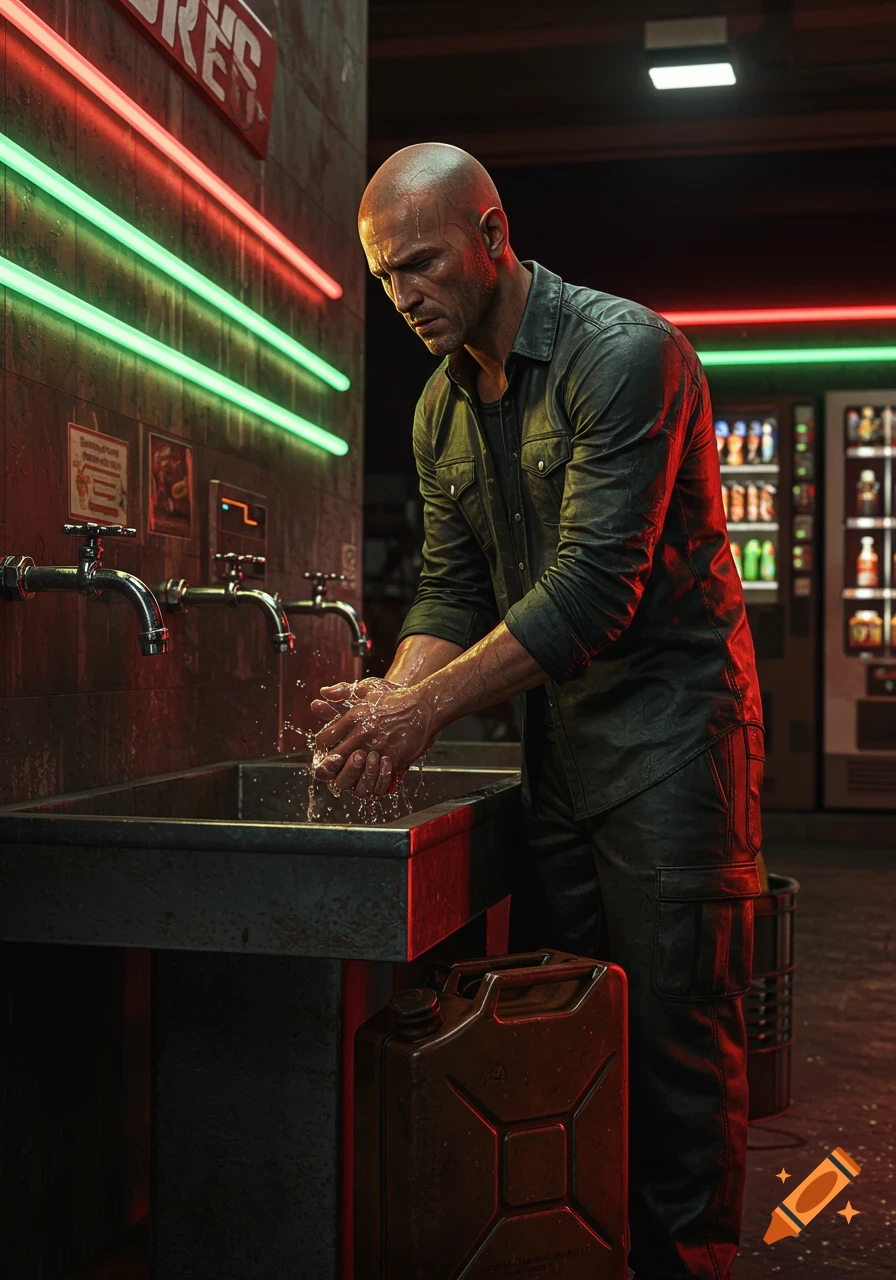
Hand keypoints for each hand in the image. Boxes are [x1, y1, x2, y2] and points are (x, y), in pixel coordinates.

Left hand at [311, 679, 438, 796]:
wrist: (425, 706)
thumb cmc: (396, 697)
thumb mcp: (367, 688)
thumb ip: (342, 691)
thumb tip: (322, 693)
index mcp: (353, 718)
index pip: (324, 739)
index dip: (321, 748)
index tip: (326, 751)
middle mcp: (362, 734)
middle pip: (334, 760)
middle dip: (330, 766)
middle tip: (334, 767)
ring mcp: (378, 748)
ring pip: (353, 773)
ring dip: (350, 776)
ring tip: (352, 774)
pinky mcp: (393, 759)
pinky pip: (375, 777)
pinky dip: (371, 779)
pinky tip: (370, 775)